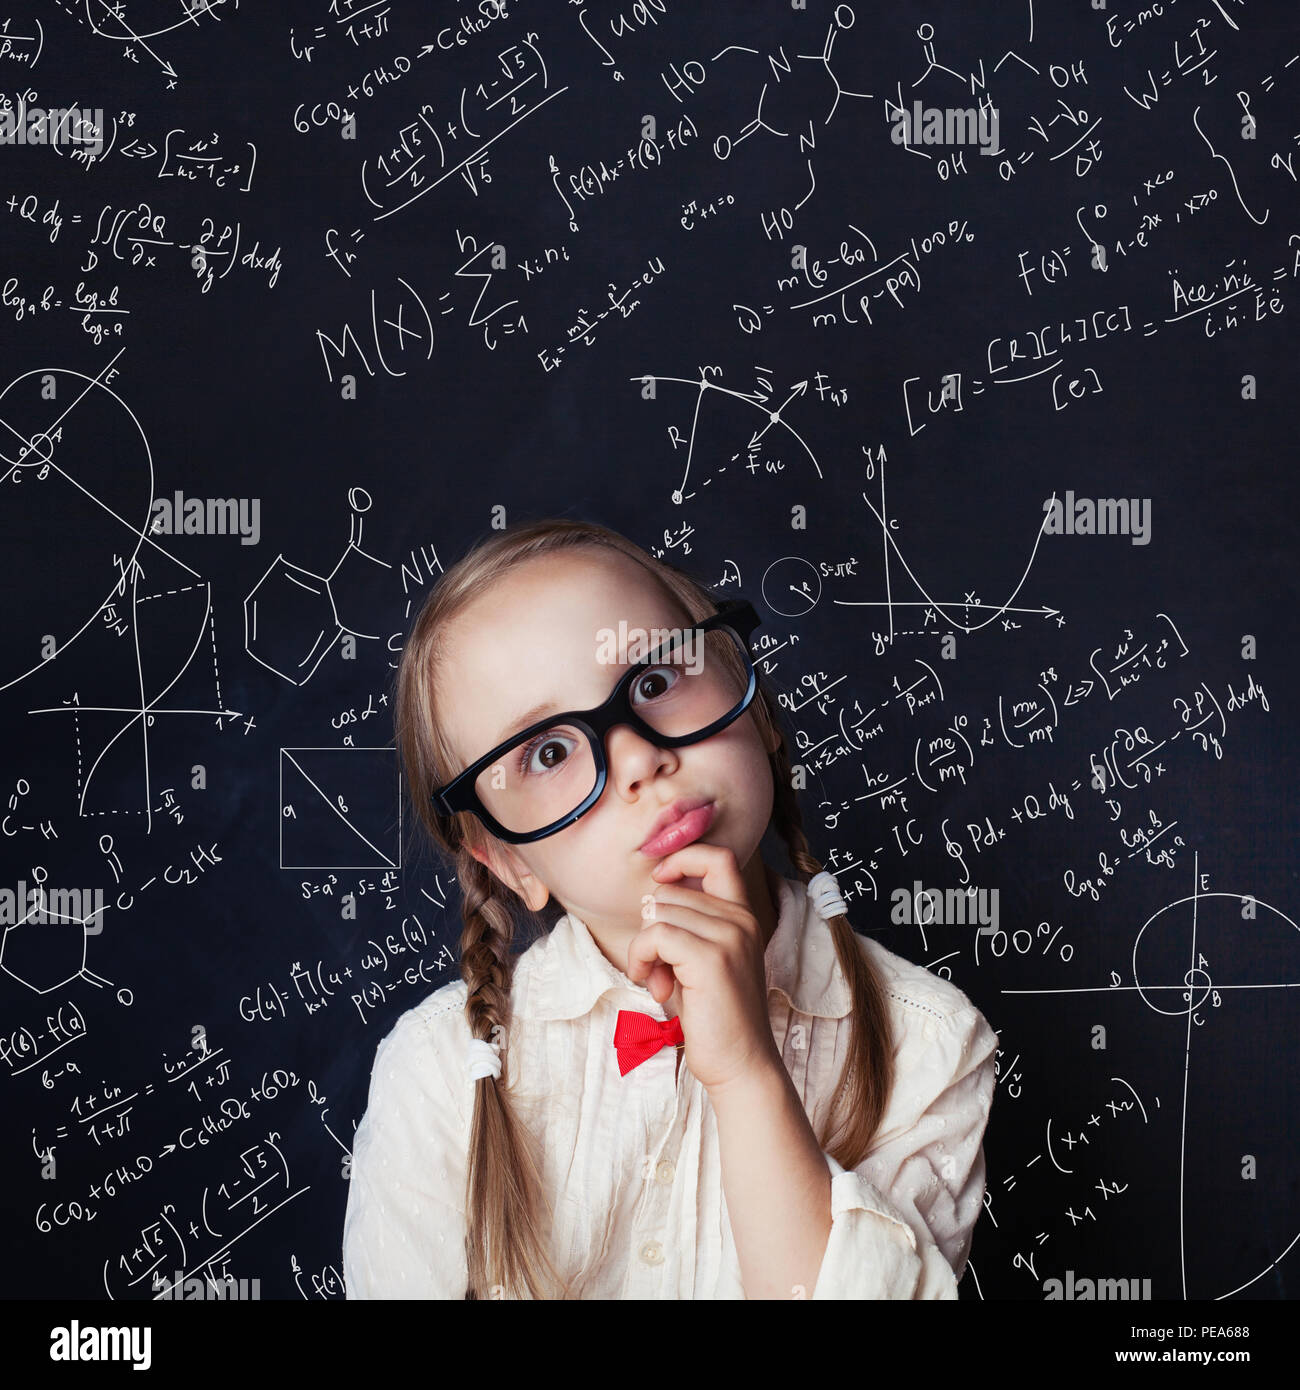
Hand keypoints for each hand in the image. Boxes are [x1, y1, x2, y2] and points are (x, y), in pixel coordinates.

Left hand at [627, 843, 781, 1093]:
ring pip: (658, 913)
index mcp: (743, 915)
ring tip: (659, 981)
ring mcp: (729, 937)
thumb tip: (651, 900)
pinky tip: (653, 985)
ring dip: (644, 948)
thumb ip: (686, 925)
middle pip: (670, 892)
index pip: (716, 857)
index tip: (660, 885)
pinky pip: (654, 936)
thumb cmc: (714, 1016)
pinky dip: (640, 958)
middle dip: (651, 927)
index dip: (681, 858)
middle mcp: (741, 920)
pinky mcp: (711, 959)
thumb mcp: (701, 960)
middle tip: (659, 967)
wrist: (740, 1064)